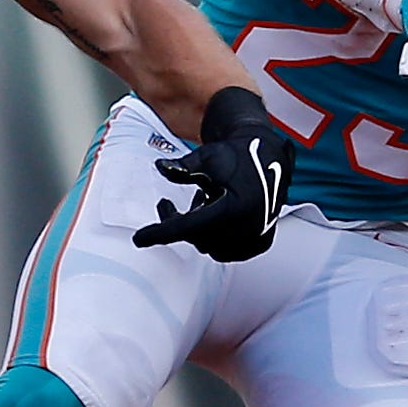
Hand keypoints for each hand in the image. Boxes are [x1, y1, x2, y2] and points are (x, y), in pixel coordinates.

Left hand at [133, 85, 290, 261]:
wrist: (269, 158)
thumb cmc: (236, 155)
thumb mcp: (208, 156)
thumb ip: (184, 166)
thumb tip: (161, 167)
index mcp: (235, 207)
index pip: (187, 227)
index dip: (160, 233)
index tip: (138, 239)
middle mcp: (249, 227)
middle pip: (195, 238)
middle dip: (177, 222)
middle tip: (164, 204)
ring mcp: (256, 238)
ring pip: (208, 247)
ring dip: (196, 229)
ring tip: (199, 203)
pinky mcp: (260, 244)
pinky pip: (225, 251)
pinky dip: (213, 237)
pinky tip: (214, 216)